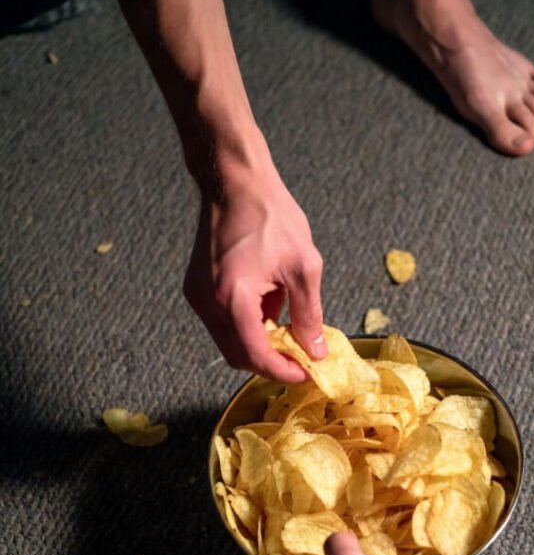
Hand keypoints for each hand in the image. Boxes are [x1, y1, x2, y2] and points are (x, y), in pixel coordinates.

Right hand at [183, 159, 326, 381]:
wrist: (235, 182)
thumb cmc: (269, 214)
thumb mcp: (303, 267)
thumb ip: (309, 314)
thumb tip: (316, 349)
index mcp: (233, 297)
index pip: (255, 355)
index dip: (282, 371)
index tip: (306, 372)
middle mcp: (207, 302)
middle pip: (238, 355)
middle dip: (270, 362)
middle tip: (300, 358)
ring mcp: (197, 295)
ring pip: (229, 341)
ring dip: (259, 343)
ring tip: (288, 325)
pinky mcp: (197, 288)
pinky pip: (222, 322)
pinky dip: (247, 325)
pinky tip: (270, 305)